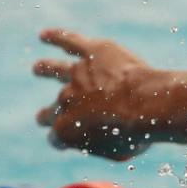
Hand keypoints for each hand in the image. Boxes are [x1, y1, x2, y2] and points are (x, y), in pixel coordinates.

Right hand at [32, 29, 180, 159]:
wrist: (147, 107)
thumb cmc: (137, 133)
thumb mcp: (120, 151)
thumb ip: (106, 144)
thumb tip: (106, 137)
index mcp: (65, 130)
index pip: (56, 137)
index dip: (64, 139)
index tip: (69, 140)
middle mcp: (64, 101)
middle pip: (51, 110)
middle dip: (48, 114)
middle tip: (43, 115)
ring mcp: (77, 75)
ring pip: (55, 70)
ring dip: (46, 69)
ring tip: (38, 68)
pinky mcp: (93, 53)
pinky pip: (70, 41)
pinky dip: (56, 37)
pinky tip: (45, 36)